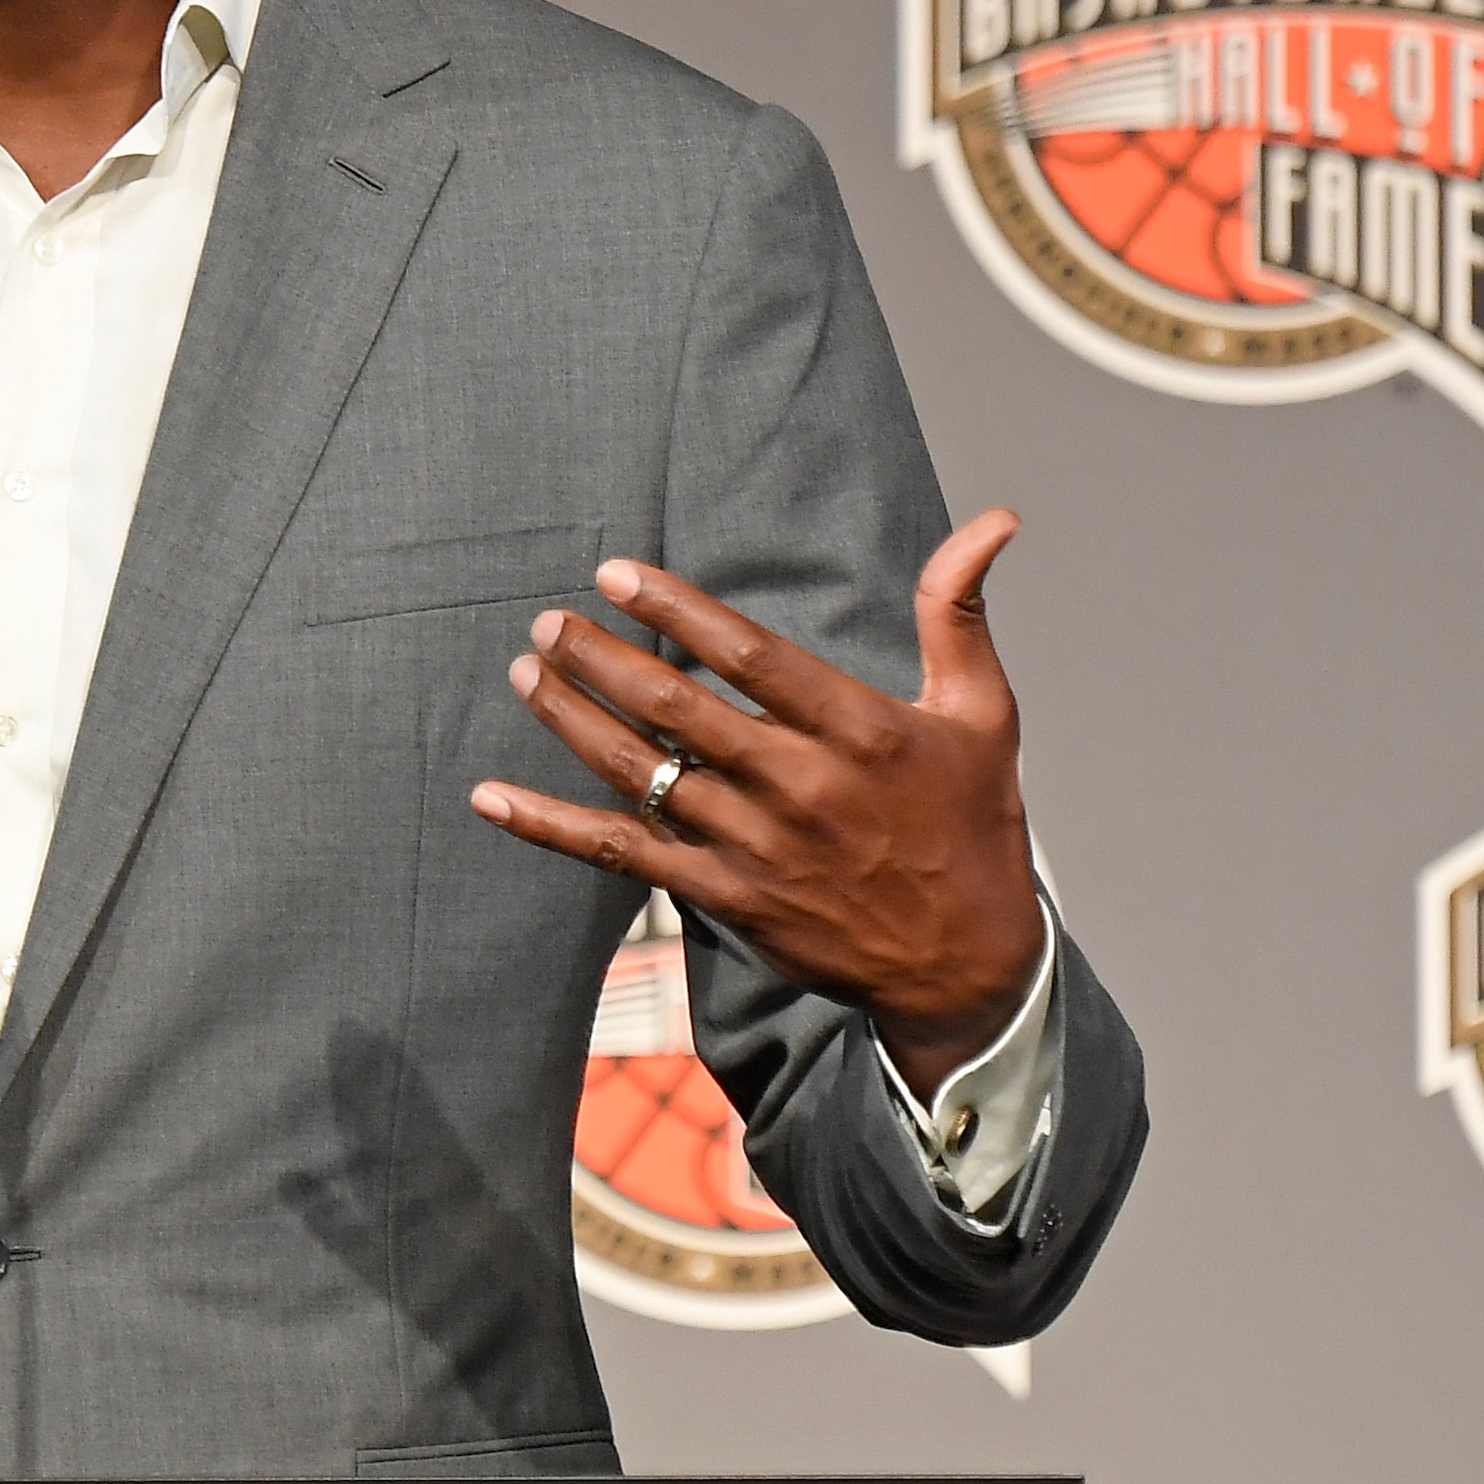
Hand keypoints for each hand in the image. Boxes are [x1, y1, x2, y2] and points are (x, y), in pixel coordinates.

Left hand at [470, 514, 1046, 1093]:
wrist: (965, 963)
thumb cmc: (973, 824)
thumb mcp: (982, 713)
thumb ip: (958, 614)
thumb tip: (991, 521)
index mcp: (859, 731)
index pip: (750, 655)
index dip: (676, 609)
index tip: (615, 573)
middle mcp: (799, 786)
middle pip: (676, 709)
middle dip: (601, 659)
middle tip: (548, 621)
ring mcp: (756, 846)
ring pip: (642, 774)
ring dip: (573, 720)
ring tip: (527, 673)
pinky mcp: (727, 898)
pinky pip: (623, 855)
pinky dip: (552, 827)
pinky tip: (492, 798)